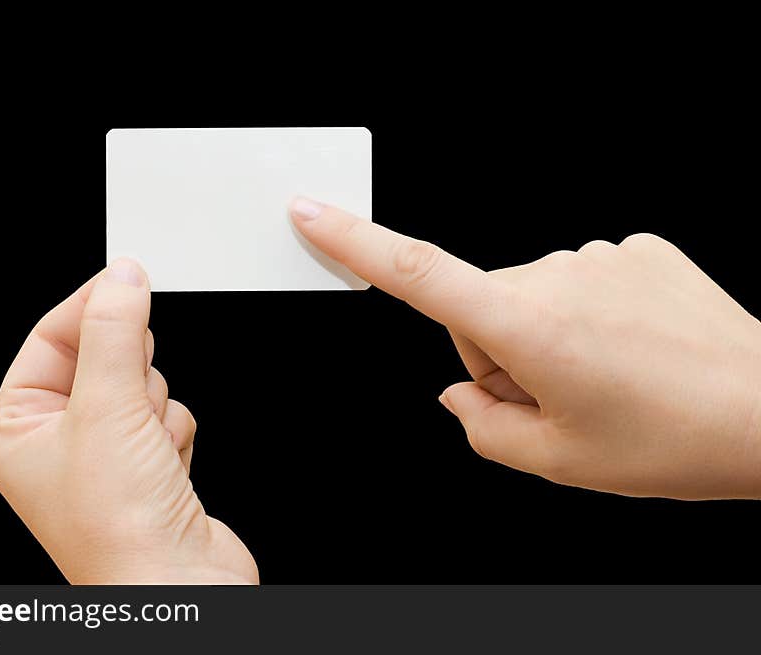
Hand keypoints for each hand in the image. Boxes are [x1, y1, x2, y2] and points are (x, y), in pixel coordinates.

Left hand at [0, 259, 257, 582]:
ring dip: (154, 410)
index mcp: (18, 430)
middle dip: (129, 376)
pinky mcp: (149, 466)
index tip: (127, 279)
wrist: (178, 588)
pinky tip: (166, 466)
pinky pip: (167, 415)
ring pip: (141, 385)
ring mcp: (106, 456)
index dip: (89, 307)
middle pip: (102, 358)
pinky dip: (174, 433)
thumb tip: (122, 277)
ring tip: (147, 450)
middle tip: (128, 400)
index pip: (50, 339)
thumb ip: (115, 333)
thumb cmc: (118, 528)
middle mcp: (57, 443)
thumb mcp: (106, 410)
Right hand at [289, 198, 760, 499]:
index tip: (311, 212)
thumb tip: (456, 394)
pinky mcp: (635, 247)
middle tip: (564, 396)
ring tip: (610, 375)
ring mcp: (598, 255)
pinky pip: (581, 279)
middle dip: (503, 355)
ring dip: (549, 336)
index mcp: (526, 328)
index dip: (354, 242)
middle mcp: (555, 276)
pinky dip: (592, 314)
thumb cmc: (672, 440)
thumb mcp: (556, 460)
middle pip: (481, 311)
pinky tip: (634, 345)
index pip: (417, 275)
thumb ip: (480, 427)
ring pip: (532, 296)